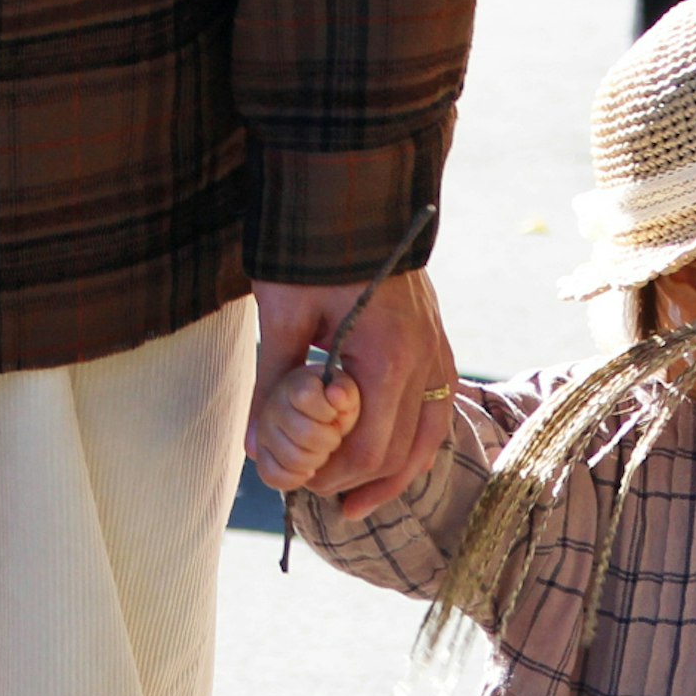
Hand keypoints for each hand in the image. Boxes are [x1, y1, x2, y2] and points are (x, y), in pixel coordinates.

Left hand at [252, 268, 456, 513]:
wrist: (352, 192)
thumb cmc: (312, 249)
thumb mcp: (283, 313)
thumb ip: (274, 382)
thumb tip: (257, 445)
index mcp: (387, 357)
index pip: (369, 449)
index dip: (332, 476)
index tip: (297, 481)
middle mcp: (424, 361)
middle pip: (398, 454)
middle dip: (354, 481)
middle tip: (314, 491)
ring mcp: (438, 352)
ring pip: (427, 440)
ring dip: (392, 475)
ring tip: (356, 502)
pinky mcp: (438, 344)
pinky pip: (436, 412)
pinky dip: (413, 443)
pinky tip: (389, 461)